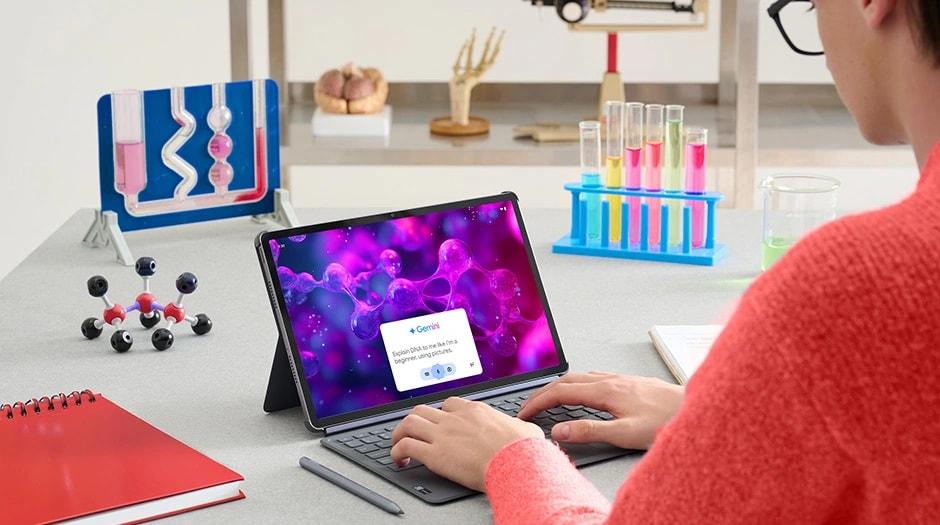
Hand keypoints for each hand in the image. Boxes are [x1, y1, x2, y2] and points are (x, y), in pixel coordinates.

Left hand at [390, 397, 542, 490]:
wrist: (517, 462)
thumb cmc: (523, 450)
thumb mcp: (526, 430)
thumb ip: (520, 427)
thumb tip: (528, 431)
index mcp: (475, 411)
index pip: (450, 404)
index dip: (441, 414)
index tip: (439, 424)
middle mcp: (455, 419)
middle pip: (423, 410)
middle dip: (414, 420)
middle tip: (412, 432)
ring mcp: (443, 434)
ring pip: (408, 423)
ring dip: (399, 433)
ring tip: (396, 444)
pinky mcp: (434, 454)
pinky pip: (405, 446)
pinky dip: (396, 452)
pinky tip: (398, 460)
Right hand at [517, 372, 683, 449]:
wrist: (695, 408)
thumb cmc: (665, 420)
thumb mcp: (624, 433)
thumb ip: (590, 431)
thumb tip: (559, 429)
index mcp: (605, 390)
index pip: (561, 392)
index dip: (538, 402)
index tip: (525, 412)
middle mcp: (611, 380)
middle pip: (566, 381)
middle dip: (544, 392)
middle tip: (529, 405)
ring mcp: (621, 379)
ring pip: (580, 376)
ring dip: (560, 385)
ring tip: (549, 397)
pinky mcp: (630, 382)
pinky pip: (595, 376)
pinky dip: (579, 383)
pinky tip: (585, 389)